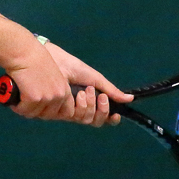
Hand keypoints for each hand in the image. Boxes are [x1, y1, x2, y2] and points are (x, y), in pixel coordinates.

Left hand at [6, 40, 133, 126]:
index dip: (108, 118)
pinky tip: (76, 95)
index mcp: (83, 102)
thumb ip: (109, 89)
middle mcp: (73, 109)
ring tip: (84, 91)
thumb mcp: (91, 77)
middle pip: (92, 121)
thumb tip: (130, 99)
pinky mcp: (50, 109)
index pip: (98, 118)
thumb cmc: (67, 65)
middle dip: (99, 109)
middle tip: (96, 94)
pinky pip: (68, 117)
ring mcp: (62, 110)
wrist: (48, 58)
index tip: (116, 115)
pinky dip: (77, 106)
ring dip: (88, 106)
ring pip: (82, 120)